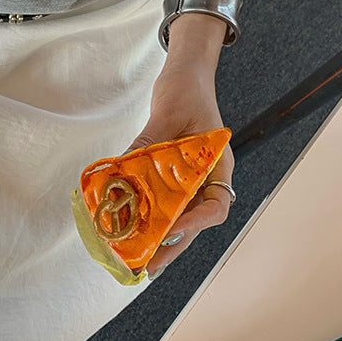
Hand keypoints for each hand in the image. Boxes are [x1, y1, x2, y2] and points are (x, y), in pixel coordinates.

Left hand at [126, 57, 234, 278]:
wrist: (185, 75)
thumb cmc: (186, 90)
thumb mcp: (167, 113)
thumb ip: (150, 143)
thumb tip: (123, 170)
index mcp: (218, 164)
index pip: (216, 204)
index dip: (198, 222)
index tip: (176, 229)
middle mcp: (206, 177)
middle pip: (194, 220)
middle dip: (172, 244)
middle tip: (148, 265)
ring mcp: (189, 178)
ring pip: (177, 215)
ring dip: (158, 236)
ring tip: (135, 256)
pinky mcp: (171, 175)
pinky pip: (160, 199)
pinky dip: (146, 212)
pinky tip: (126, 224)